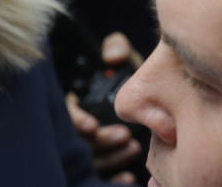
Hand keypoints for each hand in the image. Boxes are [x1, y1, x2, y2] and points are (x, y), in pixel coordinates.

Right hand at [65, 33, 143, 182]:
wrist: (153, 87)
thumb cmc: (128, 72)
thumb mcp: (122, 55)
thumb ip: (116, 48)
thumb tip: (112, 57)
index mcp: (78, 101)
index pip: (67, 114)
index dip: (77, 120)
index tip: (91, 125)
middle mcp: (80, 125)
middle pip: (81, 140)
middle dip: (101, 141)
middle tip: (125, 137)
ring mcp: (91, 146)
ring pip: (93, 159)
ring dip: (111, 157)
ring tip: (133, 149)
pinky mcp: (106, 160)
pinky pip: (104, 176)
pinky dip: (114, 179)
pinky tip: (128, 178)